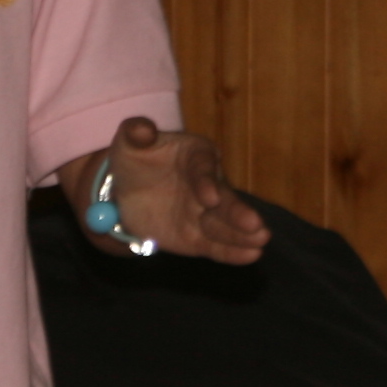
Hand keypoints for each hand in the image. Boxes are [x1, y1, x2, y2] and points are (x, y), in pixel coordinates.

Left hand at [67, 119, 270, 264]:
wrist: (125, 191)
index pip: (203, 168)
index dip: (206, 182)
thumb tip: (143, 130)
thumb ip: (136, 132)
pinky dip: (232, 252)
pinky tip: (251, 255)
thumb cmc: (133, 158)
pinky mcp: (198, 237)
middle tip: (255, 225)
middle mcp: (209, 184)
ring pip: (224, 225)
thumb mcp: (129, 140)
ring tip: (261, 242)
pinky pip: (215, 245)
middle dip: (238, 212)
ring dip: (242, 234)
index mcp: (196, 155)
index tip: (209, 197)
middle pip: (224, 199)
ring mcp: (205, 213)